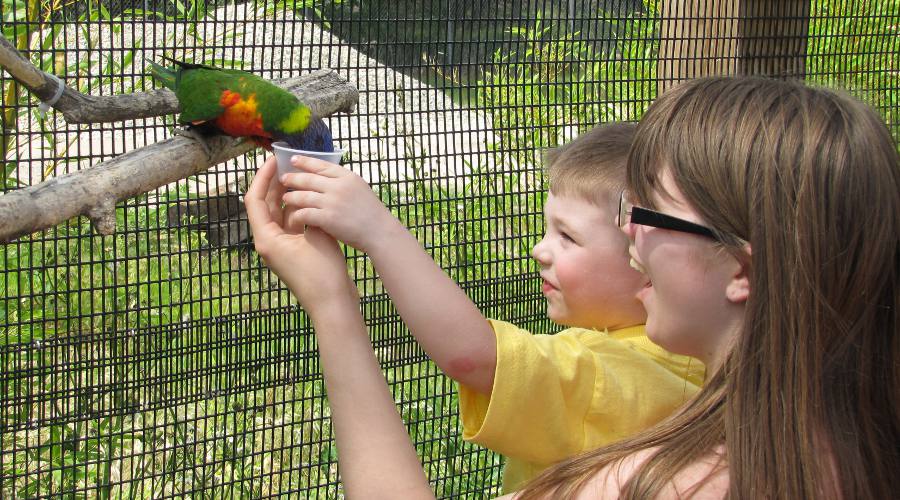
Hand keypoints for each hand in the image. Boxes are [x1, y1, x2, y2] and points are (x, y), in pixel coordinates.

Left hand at [244, 156, 356, 310]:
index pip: (254, 200)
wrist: (332, 303)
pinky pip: (289, 224)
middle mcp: (268, 242)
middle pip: (264, 205)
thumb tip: (303, 194)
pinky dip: (294, 209)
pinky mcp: (292, 251)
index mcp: (266, 239)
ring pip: (277, 214)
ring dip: (284, 195)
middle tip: (285, 163)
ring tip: (296, 175)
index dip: (262, 177)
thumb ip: (306, 213)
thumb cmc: (322, 273)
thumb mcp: (316, 236)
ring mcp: (280, 247)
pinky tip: (307, 197)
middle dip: (272, 183)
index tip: (273, 160)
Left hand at [279, 155, 402, 252]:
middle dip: (293, 178)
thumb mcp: (360, 189)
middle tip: (283, 179)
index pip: (321, 165)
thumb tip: (325, 178)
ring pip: (303, 196)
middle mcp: (338, 186)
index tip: (293, 160)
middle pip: (308, 179)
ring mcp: (332, 202)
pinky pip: (305, 213)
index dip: (305, 161)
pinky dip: (296, 215)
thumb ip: (343, 182)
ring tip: (285, 198)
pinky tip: (292, 217)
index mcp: (348, 176)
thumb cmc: (372, 214)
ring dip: (291, 197)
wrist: (380, 232)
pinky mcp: (327, 218)